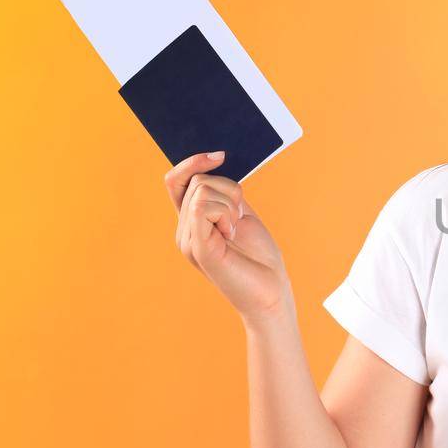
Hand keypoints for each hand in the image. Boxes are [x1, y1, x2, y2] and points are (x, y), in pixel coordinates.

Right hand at [165, 151, 290, 321]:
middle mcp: (185, 230)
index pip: (176, 181)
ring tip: (236, 231)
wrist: (271, 292)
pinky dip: (226, 213)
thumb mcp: (241, 216)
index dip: (193, 162)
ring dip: (231, 204)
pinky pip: (202, 207)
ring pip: (202, 190)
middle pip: (197, 181)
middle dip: (229, 189)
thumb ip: (225, 195)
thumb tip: (218, 163)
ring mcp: (187, 239)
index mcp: (193, 222)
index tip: (220, 155)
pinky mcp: (196, 248)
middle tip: (241, 218)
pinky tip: (232, 234)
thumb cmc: (259, 258)